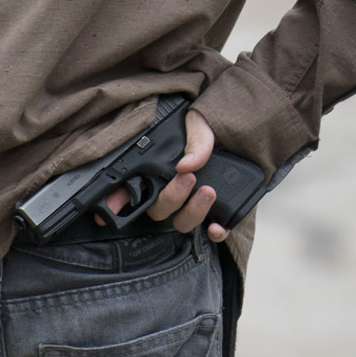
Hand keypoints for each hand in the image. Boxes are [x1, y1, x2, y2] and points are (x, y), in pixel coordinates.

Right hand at [118, 109, 230, 241]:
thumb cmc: (213, 129)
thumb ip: (194, 140)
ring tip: (208, 191)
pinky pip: (212, 232)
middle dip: (170, 197)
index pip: (132, 192)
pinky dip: (214, 232)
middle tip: (187, 178)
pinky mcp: (218, 213)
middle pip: (158, 210)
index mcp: (160, 173)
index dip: (117, 202)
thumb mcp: (200, 124)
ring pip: (181, 222)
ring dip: (191, 212)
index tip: (111, 208)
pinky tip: (216, 226)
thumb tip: (185, 163)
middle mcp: (173, 192)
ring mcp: (193, 205)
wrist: (244, 133)